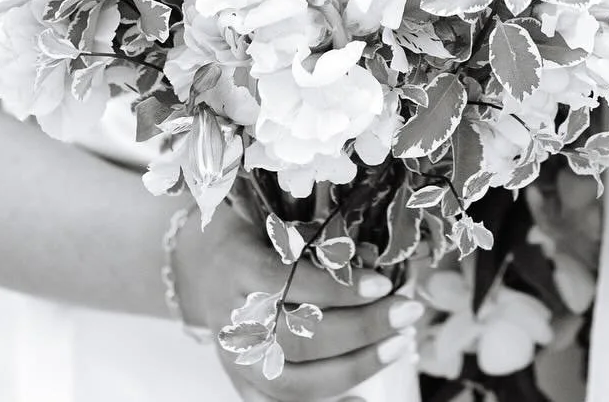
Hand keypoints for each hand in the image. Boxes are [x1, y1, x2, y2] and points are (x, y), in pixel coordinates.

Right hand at [171, 202, 421, 399]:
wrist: (202, 264)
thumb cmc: (252, 235)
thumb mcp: (278, 223)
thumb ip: (317, 242)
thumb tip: (371, 261)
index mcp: (238, 266)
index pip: (290, 282)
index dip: (338, 288)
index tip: (383, 282)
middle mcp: (232, 317)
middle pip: (297, 337)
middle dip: (361, 328)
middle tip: (406, 313)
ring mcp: (234, 357)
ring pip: (293, 380)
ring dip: (354, 367)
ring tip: (397, 346)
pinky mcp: (240, 382)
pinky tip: (364, 400)